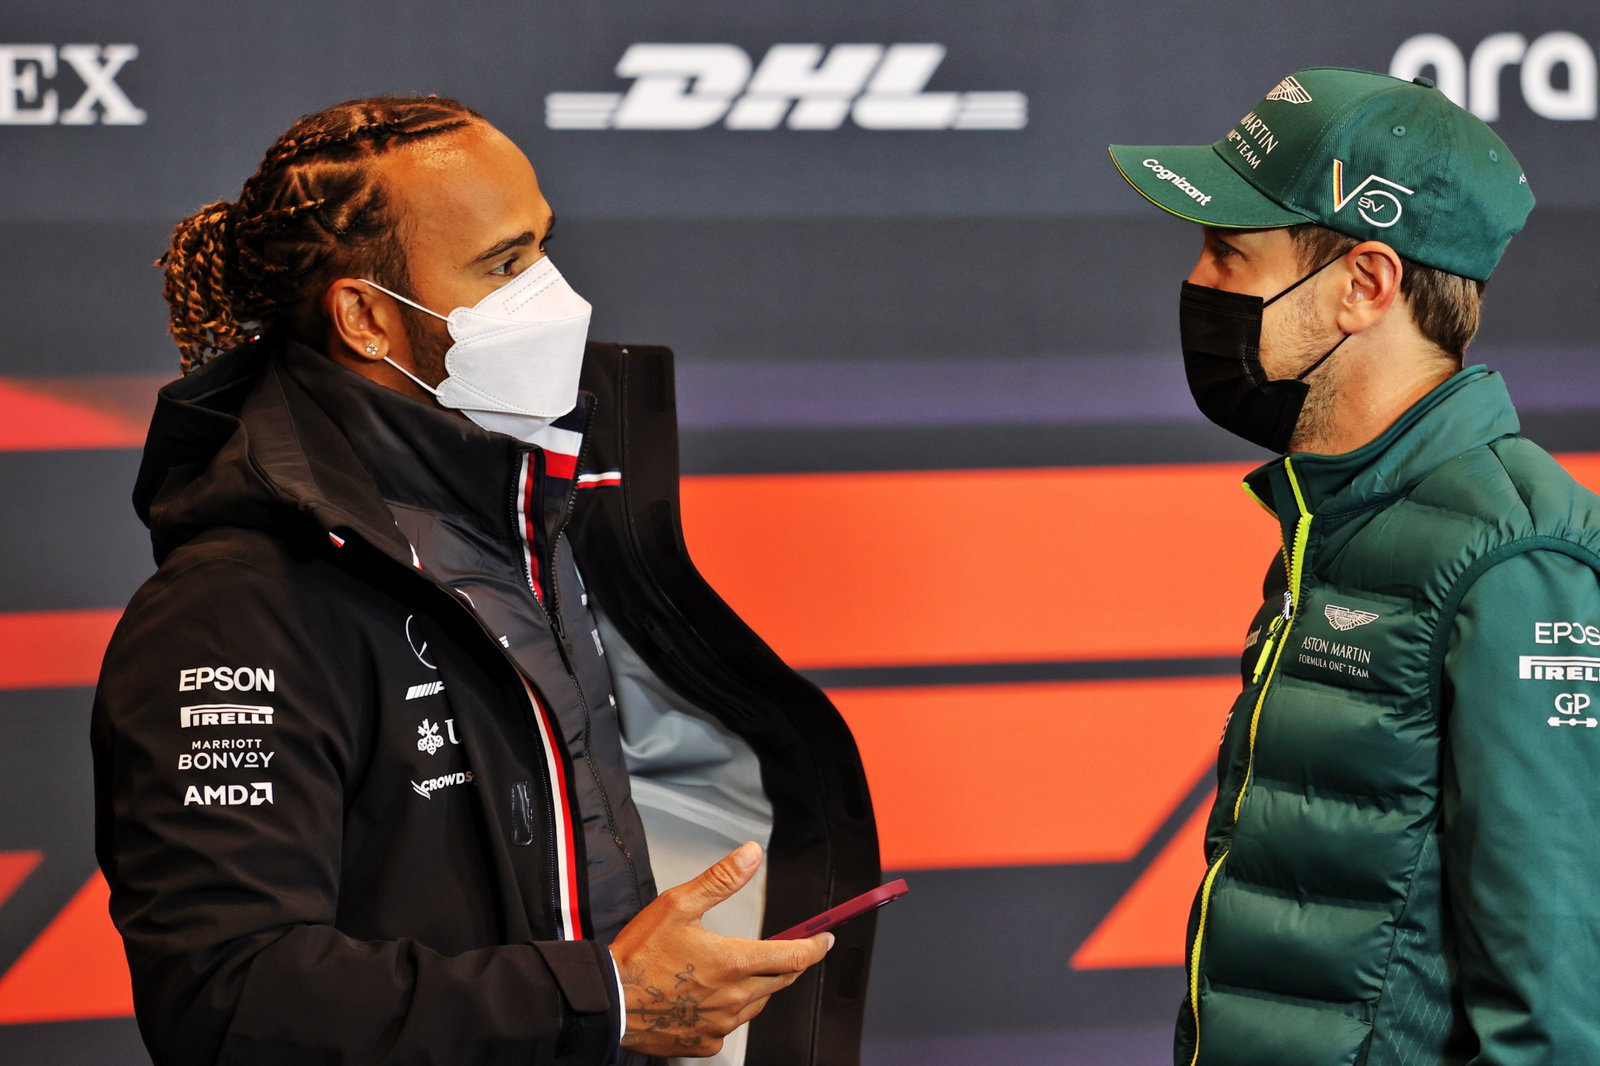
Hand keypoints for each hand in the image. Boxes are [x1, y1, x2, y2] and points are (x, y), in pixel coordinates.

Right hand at [609, 841, 832, 1056]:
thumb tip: (752, 854)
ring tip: (737, 970)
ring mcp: (721, 1025)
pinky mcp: (705, 1043)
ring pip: (756, 1004)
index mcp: (734, 963)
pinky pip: (729, 1026)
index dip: (814, 948)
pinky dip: (728, 1010)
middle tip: (786, 949)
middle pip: (779, 981)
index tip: (825, 939)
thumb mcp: (679, 903)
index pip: (793, 957)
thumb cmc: (640, 952)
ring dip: (757, 986)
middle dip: (788, 964)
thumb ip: (721, 880)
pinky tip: (707, 997)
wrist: (608, 1000)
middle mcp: (734, 998)